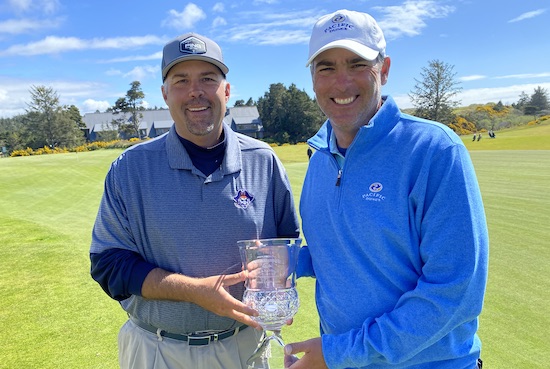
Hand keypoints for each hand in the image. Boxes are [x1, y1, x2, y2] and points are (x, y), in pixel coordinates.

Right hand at [142, 268, 260, 328]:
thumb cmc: (207, 284)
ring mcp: (221, 312)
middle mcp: (224, 309)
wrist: (193, 292)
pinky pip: (230, 315)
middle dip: (250, 322)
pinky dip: (238, 315)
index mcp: (225, 301)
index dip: (250, 311)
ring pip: (235, 317)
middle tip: (260, 327)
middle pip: (239, 317)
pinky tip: (242, 313)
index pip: (240, 307)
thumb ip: (235, 277)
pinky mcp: (218, 312)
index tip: (258, 314)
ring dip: (245, 319)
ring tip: (254, 321)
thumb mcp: (222, 279)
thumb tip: (247, 273)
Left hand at [284, 337, 327, 368]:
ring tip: (299, 356)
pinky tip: (306, 358)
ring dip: (297, 364)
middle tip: (293, 354)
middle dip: (291, 363)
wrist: (337, 353)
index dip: (286, 362)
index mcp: (302, 367)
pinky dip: (303, 366)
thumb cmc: (322, 348)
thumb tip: (285, 349)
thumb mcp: (307, 344)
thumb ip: (295, 347)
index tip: (288, 353)